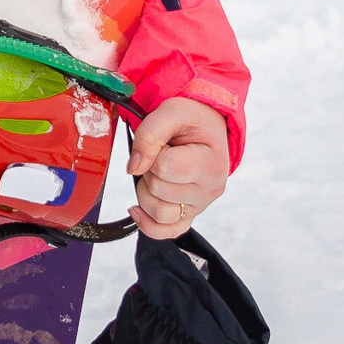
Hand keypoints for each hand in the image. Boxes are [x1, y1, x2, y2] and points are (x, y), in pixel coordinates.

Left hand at [125, 98, 229, 240]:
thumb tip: (133, 168)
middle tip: (163, 153)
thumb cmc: (193, 119)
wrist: (208, 126)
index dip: (154, 151)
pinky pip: (167, 232)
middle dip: (149, 168)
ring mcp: (200, 205)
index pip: (164, 168)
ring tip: (158, 171)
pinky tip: (137, 208)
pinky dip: (148, 224)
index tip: (166, 142)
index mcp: (211, 164)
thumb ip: (149, 134)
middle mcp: (209, 190)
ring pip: (159, 214)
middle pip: (158, 190)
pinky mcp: (189, 215)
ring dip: (146, 190)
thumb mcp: (171, 112)